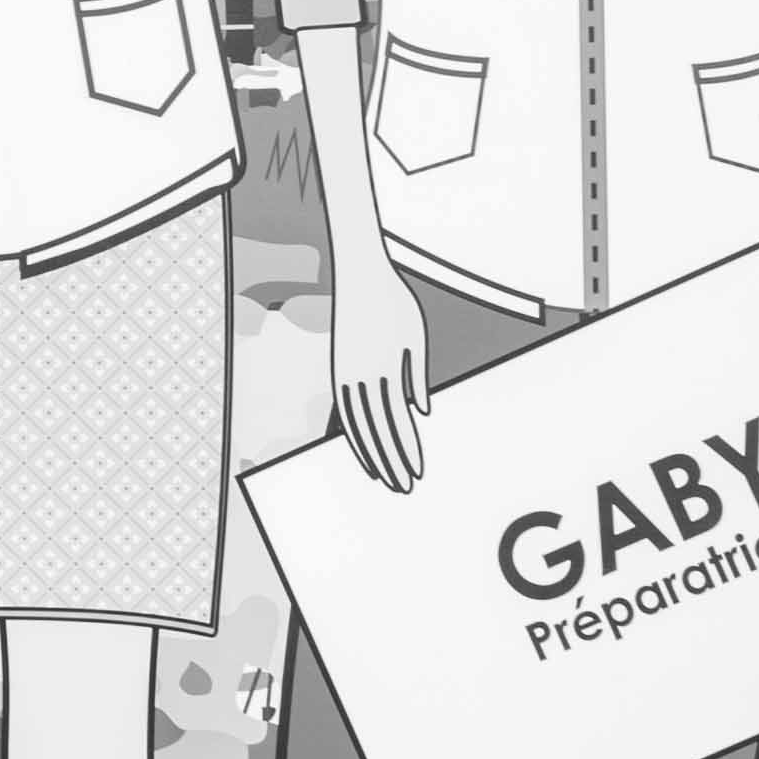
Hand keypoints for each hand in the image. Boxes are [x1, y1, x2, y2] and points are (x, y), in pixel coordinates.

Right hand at [330, 248, 431, 491]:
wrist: (360, 271)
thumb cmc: (394, 300)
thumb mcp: (416, 335)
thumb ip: (417, 376)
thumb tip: (420, 413)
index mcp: (386, 366)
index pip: (398, 419)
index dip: (407, 447)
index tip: (417, 471)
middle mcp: (363, 375)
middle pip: (377, 429)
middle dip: (391, 460)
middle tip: (403, 487)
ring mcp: (347, 373)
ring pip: (358, 424)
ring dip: (372, 455)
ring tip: (384, 479)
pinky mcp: (339, 369)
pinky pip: (344, 410)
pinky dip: (353, 434)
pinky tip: (364, 451)